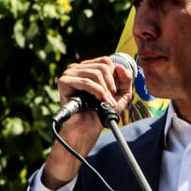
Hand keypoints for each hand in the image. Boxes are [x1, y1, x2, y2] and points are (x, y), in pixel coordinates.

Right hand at [42, 56, 134, 187]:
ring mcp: (70, 74)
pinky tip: (98, 101)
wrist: (88, 128)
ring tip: (105, 102)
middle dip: (111, 85)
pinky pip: (86, 82)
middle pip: (103, 66)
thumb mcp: (121, 95)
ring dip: (105, 91)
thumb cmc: (102, 112)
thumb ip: (126, 80)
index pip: (106, 61)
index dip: (115, 77)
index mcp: (89, 67)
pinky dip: (97, 92)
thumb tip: (121, 67)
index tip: (114, 92)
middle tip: (110, 99)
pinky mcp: (64, 82)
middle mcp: (78, 68)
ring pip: (96, 73)